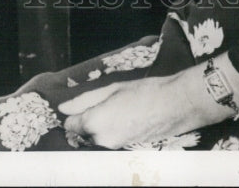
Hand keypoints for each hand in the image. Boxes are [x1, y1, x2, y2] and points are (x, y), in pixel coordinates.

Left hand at [58, 75, 201, 149]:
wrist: (175, 106)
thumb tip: (63, 108)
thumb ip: (84, 99)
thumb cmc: (145, 92)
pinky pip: (111, 141)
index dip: (75, 113)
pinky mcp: (126, 151)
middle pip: (84, 133)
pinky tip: (129, 118)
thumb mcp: (112, 88)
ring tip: (121, 110)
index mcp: (95, 122)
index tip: (84, 105)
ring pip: (98, 138)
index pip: (71, 125)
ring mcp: (115, 149)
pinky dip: (114, 131)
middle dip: (90, 120)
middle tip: (108, 103)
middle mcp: (102, 141)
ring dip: (102, 126)